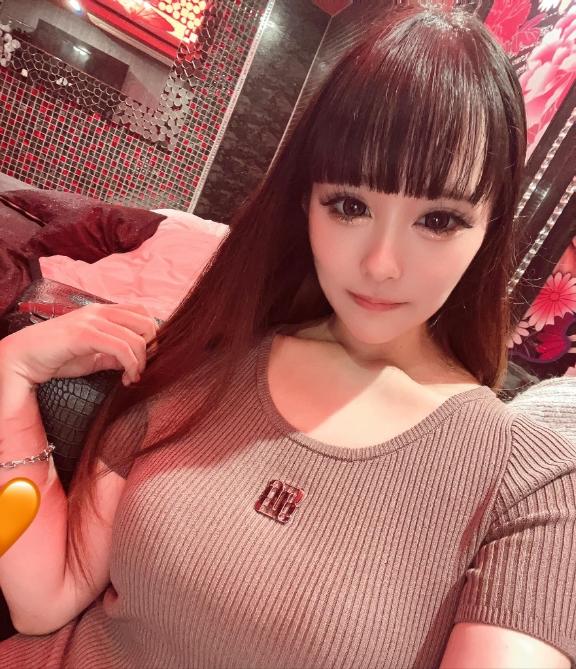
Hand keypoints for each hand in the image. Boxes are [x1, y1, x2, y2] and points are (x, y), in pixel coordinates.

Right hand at [0, 304, 158, 386]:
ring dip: (141, 361)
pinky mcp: (84, 334)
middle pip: (146, 322)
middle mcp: (100, 311)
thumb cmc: (57, 357)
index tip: (147, 359)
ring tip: (133, 377)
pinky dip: (130, 365)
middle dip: (152, 348)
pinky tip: (126, 378)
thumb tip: (136, 361)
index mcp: (103, 311)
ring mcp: (92, 321)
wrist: (24, 357)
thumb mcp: (94, 357)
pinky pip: (120, 347)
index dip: (152, 335)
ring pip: (136, 337)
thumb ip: (114, 355)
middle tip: (143, 368)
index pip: (142, 312)